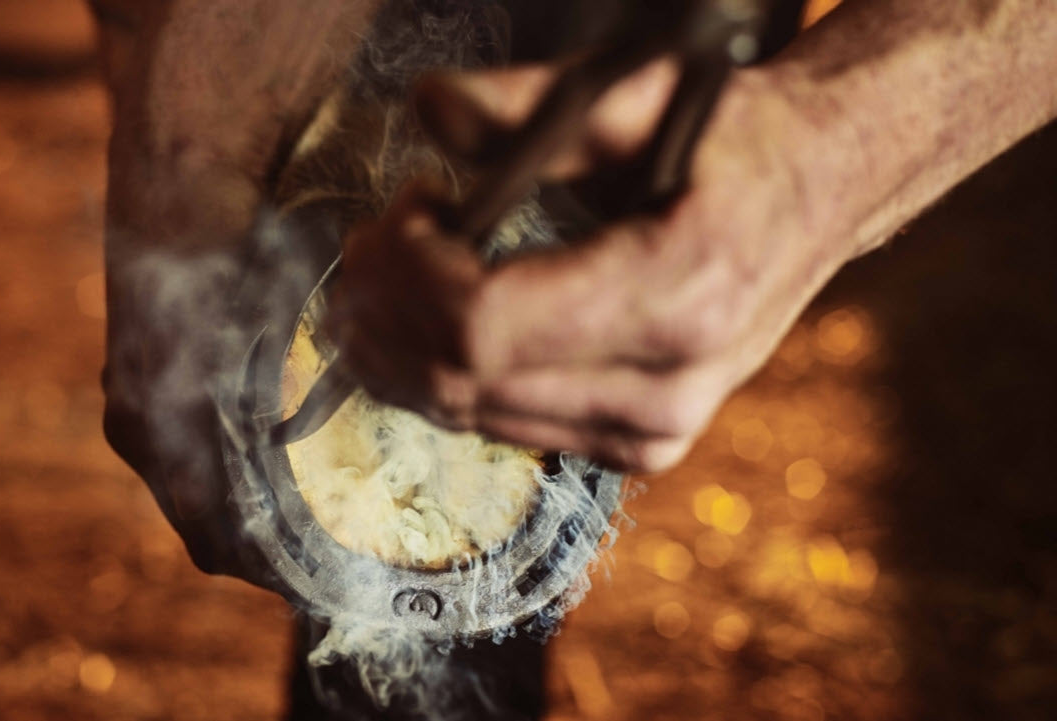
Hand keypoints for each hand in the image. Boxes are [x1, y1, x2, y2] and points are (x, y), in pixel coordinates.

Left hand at [332, 62, 858, 472]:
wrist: (820, 195)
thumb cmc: (734, 139)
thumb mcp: (643, 94)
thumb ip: (530, 102)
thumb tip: (427, 104)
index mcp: (678, 289)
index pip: (484, 321)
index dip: (411, 270)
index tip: (406, 204)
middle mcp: (668, 384)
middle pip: (463, 379)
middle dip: (385, 313)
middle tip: (363, 247)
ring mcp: (655, 430)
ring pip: (471, 414)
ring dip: (399, 351)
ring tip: (382, 279)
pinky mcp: (640, 447)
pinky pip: (504, 426)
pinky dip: (444, 377)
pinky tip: (429, 323)